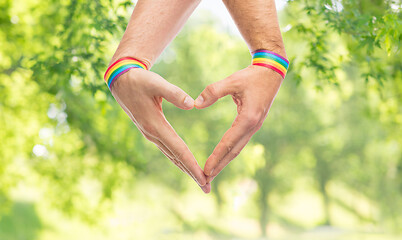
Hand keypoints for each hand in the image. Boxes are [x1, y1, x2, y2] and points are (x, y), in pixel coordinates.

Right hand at [111, 68, 209, 192]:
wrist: (121, 82)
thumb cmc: (140, 81)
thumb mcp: (156, 83)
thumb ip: (174, 93)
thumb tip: (192, 105)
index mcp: (155, 125)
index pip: (178, 150)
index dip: (191, 165)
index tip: (203, 178)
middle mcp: (153, 134)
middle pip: (177, 158)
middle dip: (192, 173)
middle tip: (207, 188)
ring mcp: (151, 134)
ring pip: (172, 156)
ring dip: (186, 169)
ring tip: (200, 181)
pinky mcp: (152, 131)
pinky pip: (168, 150)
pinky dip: (179, 159)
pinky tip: (186, 164)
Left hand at [194, 65, 282, 182]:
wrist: (272, 71)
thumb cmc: (251, 76)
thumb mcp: (232, 80)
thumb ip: (213, 91)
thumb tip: (195, 104)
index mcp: (248, 118)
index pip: (229, 142)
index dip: (217, 157)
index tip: (206, 169)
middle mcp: (253, 126)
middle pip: (234, 151)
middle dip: (220, 165)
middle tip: (206, 179)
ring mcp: (254, 126)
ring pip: (237, 148)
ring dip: (225, 161)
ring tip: (212, 172)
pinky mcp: (253, 123)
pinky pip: (240, 141)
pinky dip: (230, 151)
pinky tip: (222, 157)